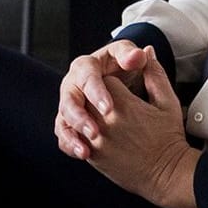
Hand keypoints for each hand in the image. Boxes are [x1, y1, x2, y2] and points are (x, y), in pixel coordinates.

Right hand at [55, 39, 154, 157]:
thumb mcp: (138, 66)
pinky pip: (63, 133)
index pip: (87, 74)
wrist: (132, 96)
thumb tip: (143, 52)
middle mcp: (75, 83)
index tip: (108, 109)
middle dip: (80, 116)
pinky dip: (71, 144)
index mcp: (89, 66)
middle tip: (95, 132)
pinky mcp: (70, 122)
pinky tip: (83, 154)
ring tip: (87, 149)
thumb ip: (137, 59)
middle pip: (69, 98)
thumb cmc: (133, 75)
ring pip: (63, 118)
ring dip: (73, 133)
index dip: (96, 91)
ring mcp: (70, 103)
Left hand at [55, 53, 198, 207]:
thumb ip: (154, 74)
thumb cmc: (169, 138)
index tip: (122, 89)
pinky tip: (90, 134)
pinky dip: (76, 134)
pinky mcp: (90, 154)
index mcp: (121, 103)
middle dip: (94, 96)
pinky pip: (71, 138)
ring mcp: (94, 138)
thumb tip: (146, 51)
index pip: (101, 78)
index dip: (111, 82)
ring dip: (84, 114)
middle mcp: (103, 119)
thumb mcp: (167, 102)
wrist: (166, 174)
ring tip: (101, 119)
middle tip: (110, 104)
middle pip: (84, 94)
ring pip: (74, 115)